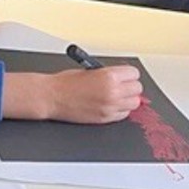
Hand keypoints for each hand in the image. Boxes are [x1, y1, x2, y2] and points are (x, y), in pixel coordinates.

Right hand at [2, 66, 142, 122]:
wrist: (51, 97)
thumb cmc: (64, 83)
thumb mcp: (89, 70)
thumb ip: (109, 74)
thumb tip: (122, 77)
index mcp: (109, 76)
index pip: (134, 74)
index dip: (128, 74)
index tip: (125, 76)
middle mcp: (112, 92)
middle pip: (137, 89)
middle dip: (129, 86)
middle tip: (122, 86)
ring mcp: (109, 107)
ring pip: (134, 103)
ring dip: (127, 99)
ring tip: (117, 96)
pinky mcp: (104, 118)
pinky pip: (124, 114)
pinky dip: (120, 110)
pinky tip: (110, 105)